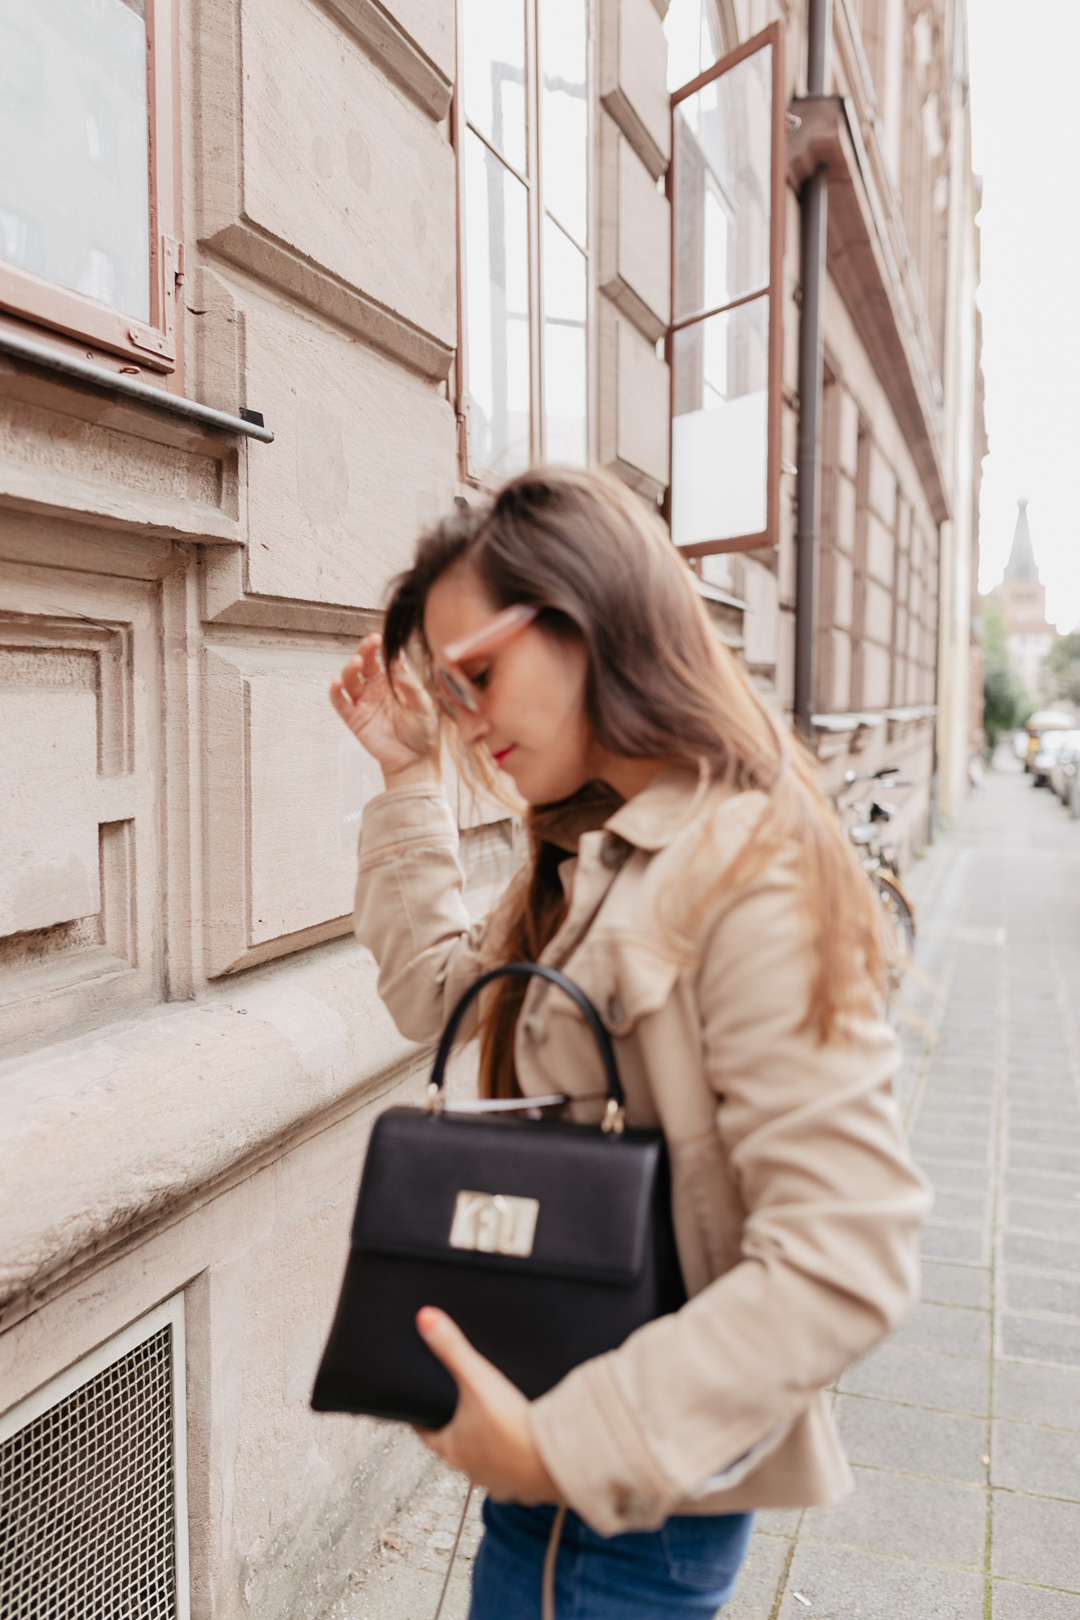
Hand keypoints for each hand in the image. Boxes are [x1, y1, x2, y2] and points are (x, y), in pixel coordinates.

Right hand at [330, 632, 439, 786]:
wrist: (416, 760)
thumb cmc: (423, 733)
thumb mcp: (423, 705)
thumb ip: (410, 685)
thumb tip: (398, 662)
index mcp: (391, 684)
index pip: (381, 660)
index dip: (378, 648)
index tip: (380, 637)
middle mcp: (375, 690)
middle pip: (363, 665)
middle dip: (364, 651)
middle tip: (369, 642)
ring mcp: (363, 703)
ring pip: (349, 680)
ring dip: (349, 669)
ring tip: (356, 662)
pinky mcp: (354, 719)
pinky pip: (340, 702)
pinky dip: (335, 691)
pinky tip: (336, 682)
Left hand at [414, 1308, 559, 1503]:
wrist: (557, 1459)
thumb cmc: (513, 1424)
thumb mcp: (478, 1379)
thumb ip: (452, 1348)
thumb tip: (424, 1317)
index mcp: (453, 1448)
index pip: (427, 1433)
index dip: (425, 1418)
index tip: (424, 1408)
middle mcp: (471, 1470)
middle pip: (458, 1448)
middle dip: (461, 1430)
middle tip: (466, 1410)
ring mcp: (498, 1482)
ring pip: (486, 1463)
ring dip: (489, 1448)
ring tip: (497, 1427)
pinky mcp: (524, 1489)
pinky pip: (514, 1475)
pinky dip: (516, 1462)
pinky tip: (525, 1447)